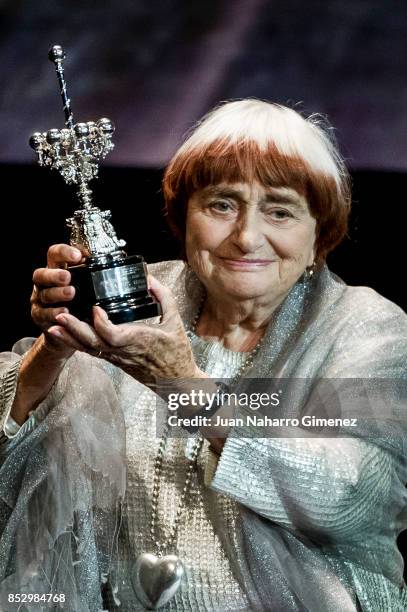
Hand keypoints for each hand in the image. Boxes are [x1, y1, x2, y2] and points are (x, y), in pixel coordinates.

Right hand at [30, 243, 82, 355]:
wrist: (65, 324)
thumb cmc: (77, 298)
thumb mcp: (83, 281)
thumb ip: (88, 269)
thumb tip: (104, 257)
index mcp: (55, 268)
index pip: (54, 254)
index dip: (63, 253)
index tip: (77, 256)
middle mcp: (44, 282)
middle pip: (41, 274)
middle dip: (54, 275)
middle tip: (67, 277)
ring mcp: (40, 299)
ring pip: (44, 294)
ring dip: (57, 293)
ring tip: (71, 293)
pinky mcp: (39, 316)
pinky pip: (43, 314)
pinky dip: (54, 312)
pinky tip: (65, 311)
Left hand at [47, 275, 205, 386]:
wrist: (177, 381)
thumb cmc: (177, 352)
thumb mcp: (175, 321)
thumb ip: (163, 297)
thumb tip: (149, 278)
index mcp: (140, 340)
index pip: (114, 335)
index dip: (101, 323)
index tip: (96, 308)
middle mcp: (125, 351)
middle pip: (95, 343)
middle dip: (75, 330)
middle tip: (60, 315)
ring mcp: (118, 358)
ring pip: (90, 349)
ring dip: (70, 338)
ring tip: (53, 325)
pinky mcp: (115, 361)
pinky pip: (92, 352)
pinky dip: (76, 343)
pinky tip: (64, 335)